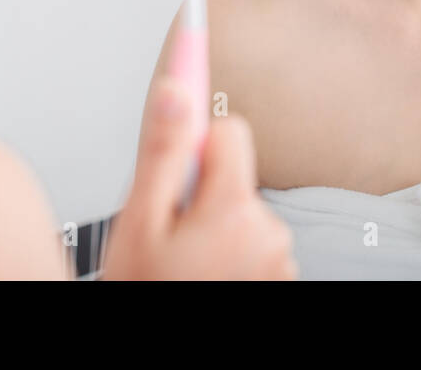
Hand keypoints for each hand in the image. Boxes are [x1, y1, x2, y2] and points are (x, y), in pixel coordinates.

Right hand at [102, 76, 296, 279]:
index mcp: (234, 210)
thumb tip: (176, 92)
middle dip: (201, 189)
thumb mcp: (141, 222)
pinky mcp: (279, 277)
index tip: (190, 78)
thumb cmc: (148, 288)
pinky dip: (229, 251)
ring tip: (181, 258)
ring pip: (239, 210)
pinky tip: (201, 270)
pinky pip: (251, 241)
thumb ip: (162, 155)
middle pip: (232, 173)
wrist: (161, 352)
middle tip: (168, 228)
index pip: (230, 131)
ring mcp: (277, 259)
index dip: (195, 139)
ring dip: (212, 226)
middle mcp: (268, 232)